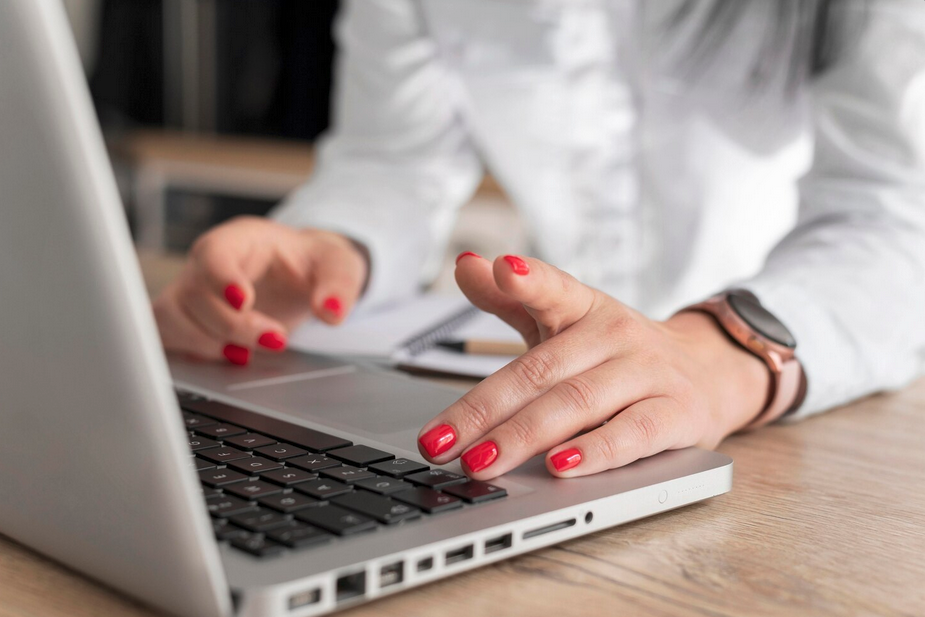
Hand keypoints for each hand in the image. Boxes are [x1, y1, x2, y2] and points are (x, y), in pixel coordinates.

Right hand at [153, 216, 366, 364]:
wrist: (300, 274)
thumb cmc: (310, 263)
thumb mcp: (337, 266)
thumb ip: (339, 285)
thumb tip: (332, 311)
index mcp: (239, 240)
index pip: (214, 254)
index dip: (222, 279)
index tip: (244, 302)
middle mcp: (207, 263)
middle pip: (195, 294)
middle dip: (234, 325)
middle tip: (276, 338)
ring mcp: (191, 289)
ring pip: (171, 317)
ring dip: (207, 343)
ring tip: (247, 351)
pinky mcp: (185, 316)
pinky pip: (166, 335)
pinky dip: (192, 352)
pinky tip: (229, 355)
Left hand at [417, 253, 769, 478]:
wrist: (709, 371)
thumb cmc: (617, 352)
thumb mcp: (567, 321)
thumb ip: (513, 299)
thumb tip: (465, 264)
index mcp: (586, 308)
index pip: (556, 288)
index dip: (529, 279)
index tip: (502, 269)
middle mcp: (616, 335)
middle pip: (542, 371)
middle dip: (484, 409)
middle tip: (440, 443)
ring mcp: (648, 374)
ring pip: (578, 404)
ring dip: (523, 436)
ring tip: (481, 461)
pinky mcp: (677, 414)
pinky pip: (632, 434)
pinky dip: (595, 452)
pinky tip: (560, 467)